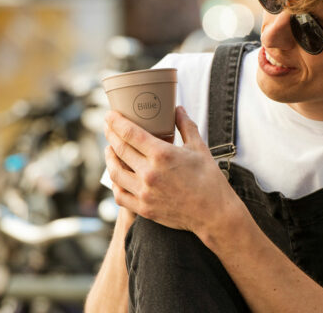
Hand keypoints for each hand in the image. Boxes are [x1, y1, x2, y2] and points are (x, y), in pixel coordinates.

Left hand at [104, 106, 242, 234]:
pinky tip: (116, 175)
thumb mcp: (199, 148)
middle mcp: (149, 173)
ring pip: (115, 172)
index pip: (130, 133)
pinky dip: (114, 183)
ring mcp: (144, 193)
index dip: (116, 122)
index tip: (110, 115)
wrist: (214, 213)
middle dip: (110, 134)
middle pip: (119, 149)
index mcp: (162, 155)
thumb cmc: (209, 179)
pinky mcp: (144, 209)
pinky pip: (119, 195)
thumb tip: (178, 109)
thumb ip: (186, 126)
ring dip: (109, 158)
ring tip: (109, 149)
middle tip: (108, 126)